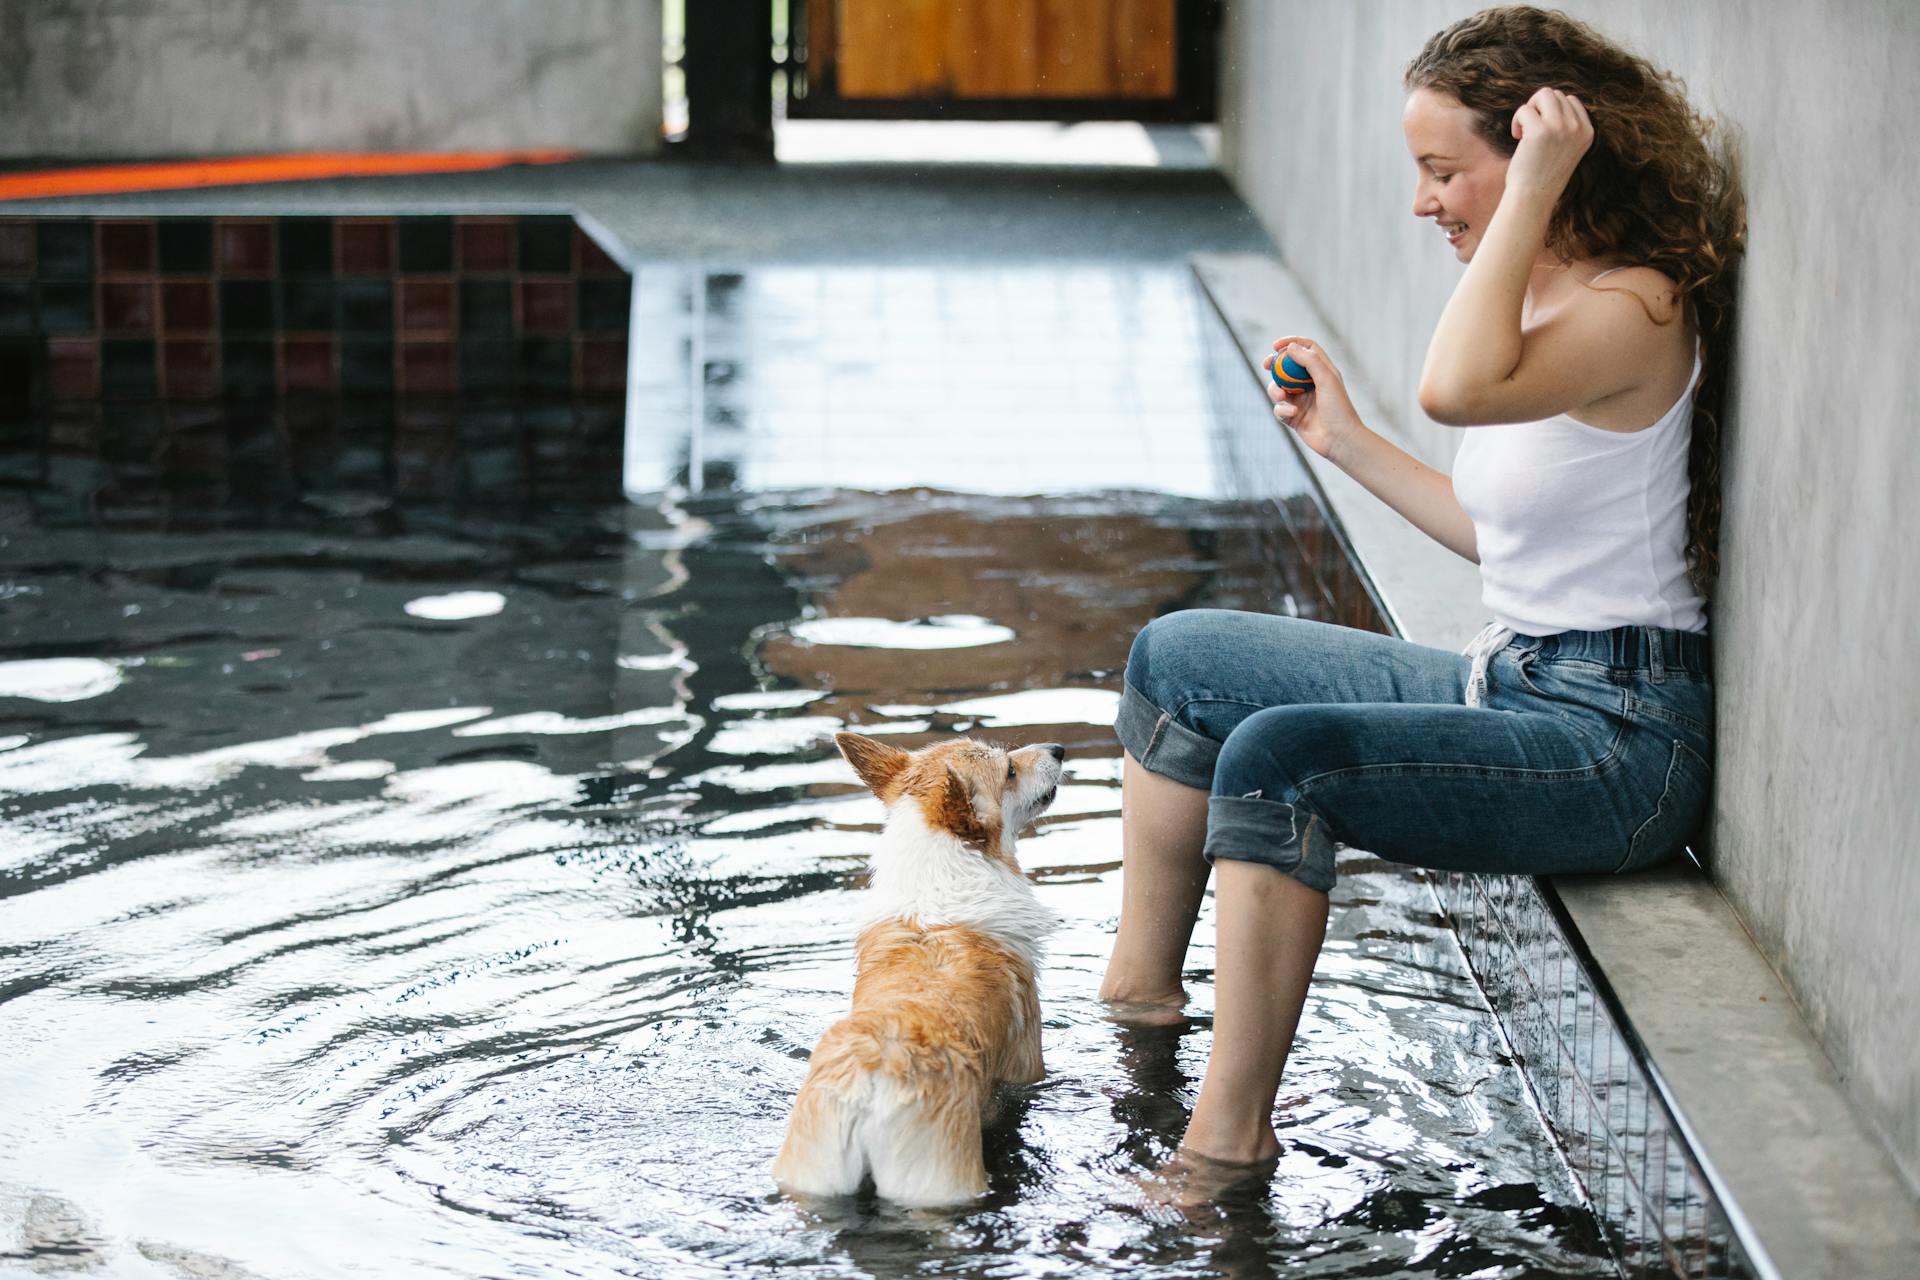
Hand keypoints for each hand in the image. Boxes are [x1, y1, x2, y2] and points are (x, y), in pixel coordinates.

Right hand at [1264, 337, 1358, 462]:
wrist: (1340, 440)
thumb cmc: (1339, 408)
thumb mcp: (1326, 379)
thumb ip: (1309, 361)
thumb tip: (1290, 347)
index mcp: (1322, 371)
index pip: (1305, 349)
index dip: (1290, 343)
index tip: (1275, 346)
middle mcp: (1310, 383)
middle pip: (1287, 367)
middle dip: (1274, 365)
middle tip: (1266, 364)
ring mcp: (1301, 400)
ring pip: (1278, 388)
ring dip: (1275, 390)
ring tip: (1282, 397)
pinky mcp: (1293, 416)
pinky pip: (1279, 408)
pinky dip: (1282, 409)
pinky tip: (1292, 414)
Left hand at [1506, 86, 1592, 198]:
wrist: (1533, 197)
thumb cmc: (1543, 174)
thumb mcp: (1566, 148)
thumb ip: (1566, 126)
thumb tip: (1554, 96)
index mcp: (1587, 132)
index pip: (1571, 100)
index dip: (1551, 111)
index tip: (1543, 131)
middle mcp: (1577, 128)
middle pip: (1556, 95)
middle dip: (1538, 109)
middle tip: (1530, 131)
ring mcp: (1560, 128)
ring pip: (1544, 94)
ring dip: (1529, 109)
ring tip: (1524, 130)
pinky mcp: (1540, 131)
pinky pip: (1524, 109)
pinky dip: (1517, 120)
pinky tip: (1517, 137)